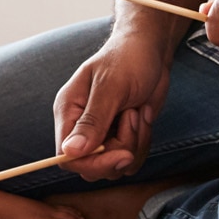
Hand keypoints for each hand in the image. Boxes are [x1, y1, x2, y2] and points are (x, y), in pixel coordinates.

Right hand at [53, 31, 172, 181]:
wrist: (150, 51)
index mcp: (69, 112)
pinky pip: (132, 159)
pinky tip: (143, 114)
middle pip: (92, 167)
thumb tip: (71, 152)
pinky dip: (143, 141)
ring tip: (137, 111)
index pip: (67, 157)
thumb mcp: (111, 87)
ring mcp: (102, 135)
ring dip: (135, 143)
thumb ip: (92, 121)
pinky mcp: (122, 137)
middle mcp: (82, 128)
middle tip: (132, 117)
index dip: (93, 163)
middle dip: (119, 151)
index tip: (121, 154)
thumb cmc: (127, 59)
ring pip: (115, 167)